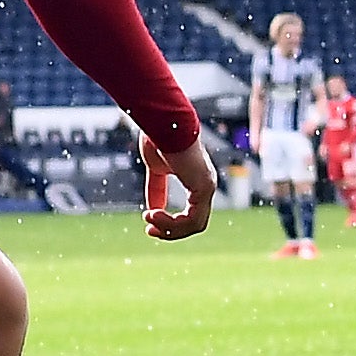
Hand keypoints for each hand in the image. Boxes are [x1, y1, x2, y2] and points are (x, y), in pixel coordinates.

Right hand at [138, 116, 217, 241]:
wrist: (162, 123)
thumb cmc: (159, 138)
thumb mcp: (156, 170)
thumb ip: (157, 190)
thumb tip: (153, 210)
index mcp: (197, 180)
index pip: (192, 214)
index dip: (171, 225)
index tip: (148, 223)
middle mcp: (206, 185)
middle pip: (195, 224)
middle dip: (171, 232)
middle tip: (149, 230)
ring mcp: (207, 186)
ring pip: (195, 226)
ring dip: (169, 229)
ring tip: (149, 219)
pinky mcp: (204, 187)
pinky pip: (192, 219)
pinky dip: (172, 223)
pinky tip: (154, 214)